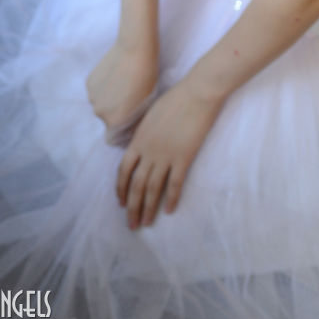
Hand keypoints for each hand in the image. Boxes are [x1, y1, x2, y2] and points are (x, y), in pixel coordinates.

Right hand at [86, 39, 158, 146]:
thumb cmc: (147, 76)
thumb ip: (134, 120)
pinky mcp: (89, 82)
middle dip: (116, 112)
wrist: (135, 49)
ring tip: (123, 83)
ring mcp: (92, 97)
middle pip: (107, 119)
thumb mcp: (146, 104)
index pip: (113, 139)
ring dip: (109, 98)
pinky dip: (103, 86)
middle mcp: (100, 113)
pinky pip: (97, 90)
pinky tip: (115, 74)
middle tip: (129, 96)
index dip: (121, 131)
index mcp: (115, 121)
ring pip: (101, 103)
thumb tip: (130, 127)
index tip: (129, 120)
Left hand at [116, 80, 222, 227]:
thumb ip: (143, 135)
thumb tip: (140, 149)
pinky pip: (175, 183)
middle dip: (132, 207)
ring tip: (146, 224)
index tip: (121, 203)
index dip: (121, 189)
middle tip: (132, 225)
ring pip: (153, 188)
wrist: (197, 93)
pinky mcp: (184, 157)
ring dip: (148, 208)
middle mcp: (149, 151)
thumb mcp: (150, 116)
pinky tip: (169, 210)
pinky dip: (171, 198)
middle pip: (137, 185)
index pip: (124, 170)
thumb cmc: (175, 99)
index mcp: (138, 139)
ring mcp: (166, 155)